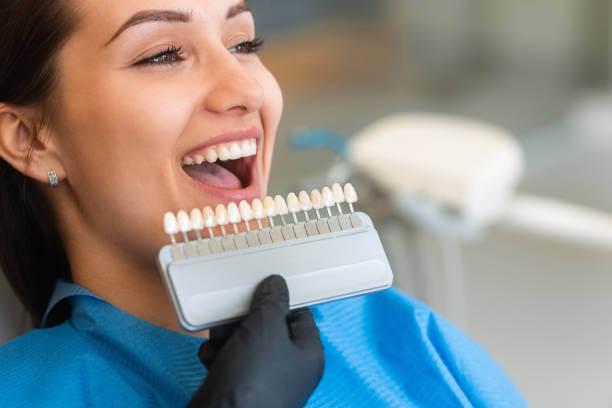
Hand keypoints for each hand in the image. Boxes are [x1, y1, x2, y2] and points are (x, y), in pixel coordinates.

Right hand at [188, 275, 324, 407]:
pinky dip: (219, 356)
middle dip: (244, 319)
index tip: (261, 290)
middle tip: (231, 316)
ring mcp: (263, 381)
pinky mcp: (239, 390)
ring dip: (227, 336)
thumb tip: (276, 284)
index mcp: (307, 354)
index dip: (280, 302)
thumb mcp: (267, 326)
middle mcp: (289, 369)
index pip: (300, 316)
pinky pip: (230, 362)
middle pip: (268, 329)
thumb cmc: (254, 377)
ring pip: (245, 344)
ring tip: (218, 340)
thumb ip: (272, 301)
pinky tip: (211, 357)